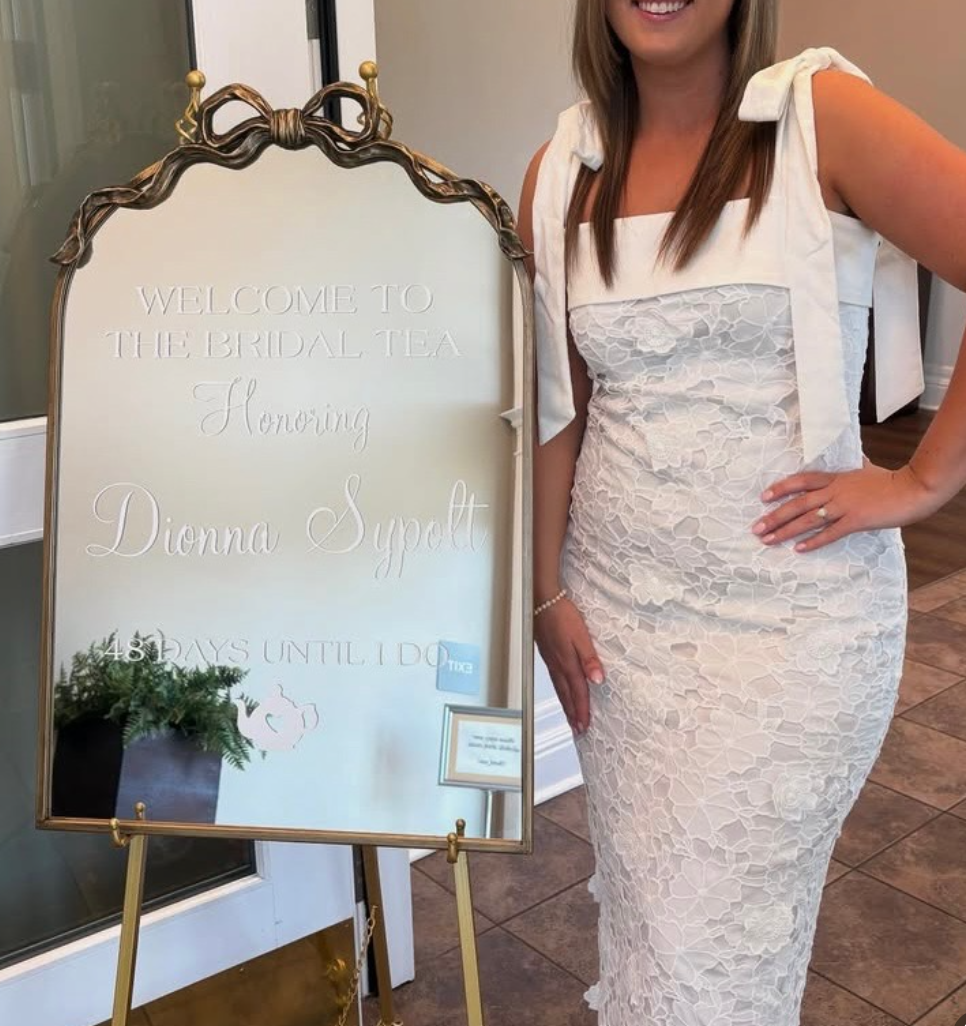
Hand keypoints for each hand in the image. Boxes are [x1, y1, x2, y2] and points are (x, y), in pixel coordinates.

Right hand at [534, 595, 604, 734]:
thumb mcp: (581, 635)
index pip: (578, 691)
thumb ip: (589, 658)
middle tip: (578, 730)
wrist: (542, 600)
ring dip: (566, 705)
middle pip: (567, 695)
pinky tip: (561, 691)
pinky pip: (554, 679)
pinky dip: (559, 691)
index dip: (582, 709)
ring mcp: (551, 660)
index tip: (586, 725)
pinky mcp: (547, 654)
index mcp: (567, 662)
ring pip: (559, 689)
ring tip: (570, 718)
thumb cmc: (562, 614)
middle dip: (573, 713)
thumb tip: (598, 679)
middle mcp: (558, 665)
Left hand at [751, 457, 941, 552]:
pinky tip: (799, 549)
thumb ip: (855, 465)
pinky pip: (830, 533)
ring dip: (785, 530)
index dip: (781, 488)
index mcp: (835, 478)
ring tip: (768, 539)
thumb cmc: (890, 480)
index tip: (763, 497)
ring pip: (808, 519)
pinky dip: (814, 541)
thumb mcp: (866, 468)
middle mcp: (835, 491)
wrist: (912, 488)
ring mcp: (844, 506)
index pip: (801, 481)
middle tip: (756, 527)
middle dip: (775, 516)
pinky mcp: (856, 520)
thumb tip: (856, 458)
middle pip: (798, 503)